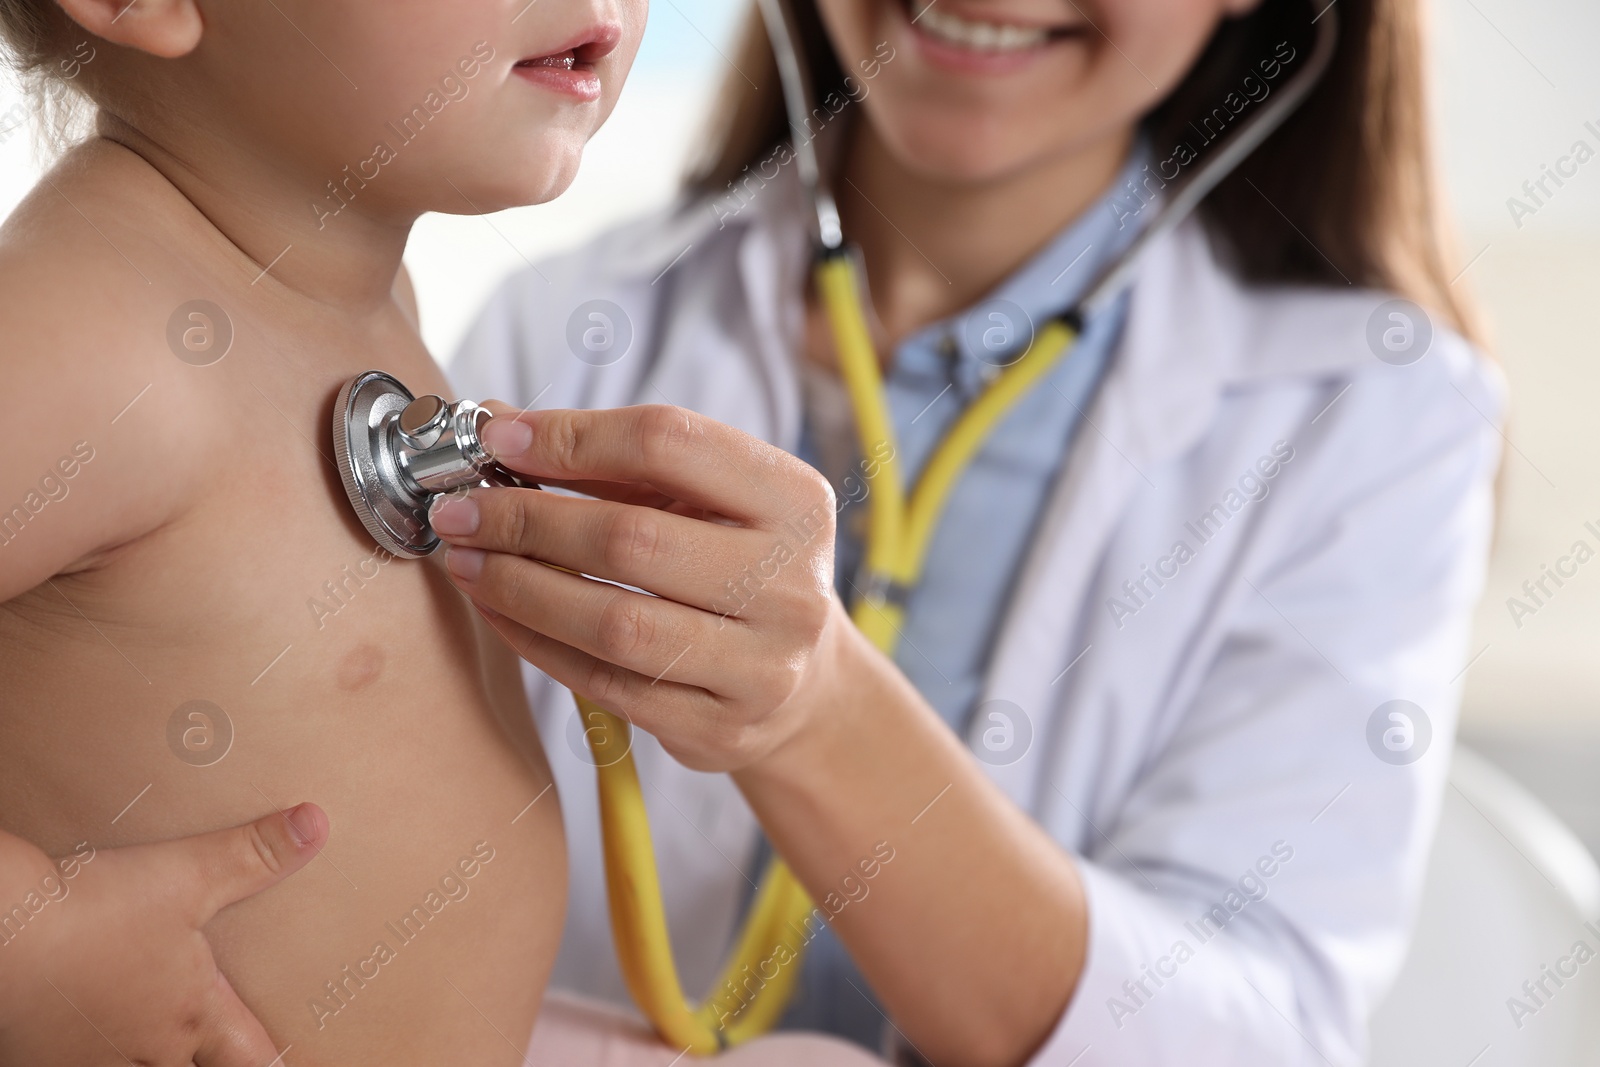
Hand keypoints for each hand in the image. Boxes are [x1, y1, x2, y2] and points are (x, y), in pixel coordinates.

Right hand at [0, 804, 327, 1066]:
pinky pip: (76, 1064)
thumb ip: (254, 855)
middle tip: (222, 1052)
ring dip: (147, 1058)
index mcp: (193, 1017)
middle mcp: (148, 1054)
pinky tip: (89, 1036)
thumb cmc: (95, 910)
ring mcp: (90, 1062)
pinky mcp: (40, 1058)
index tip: (281, 1062)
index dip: (269, 1061)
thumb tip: (315, 823)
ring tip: (148, 1040)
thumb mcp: (188, 876)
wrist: (1, 930)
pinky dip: (91, 1052)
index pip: (250, 1058)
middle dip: (212, 1063)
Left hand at [431, 403, 849, 770]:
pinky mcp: (719, 728)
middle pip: (632, 539)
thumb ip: (614, 462)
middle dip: (528, 519)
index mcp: (794, 500)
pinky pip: (605, 682)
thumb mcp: (705, 501)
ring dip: (520, 587)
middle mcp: (790, 584)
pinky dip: (536, 642)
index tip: (500, 438)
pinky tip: (498, 611)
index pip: (669, 443)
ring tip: (467, 562)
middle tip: (462, 511)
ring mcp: (761, 665)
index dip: (572, 437)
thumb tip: (497, 423)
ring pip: (614, 623)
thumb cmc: (737, 567)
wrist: (803, 681)